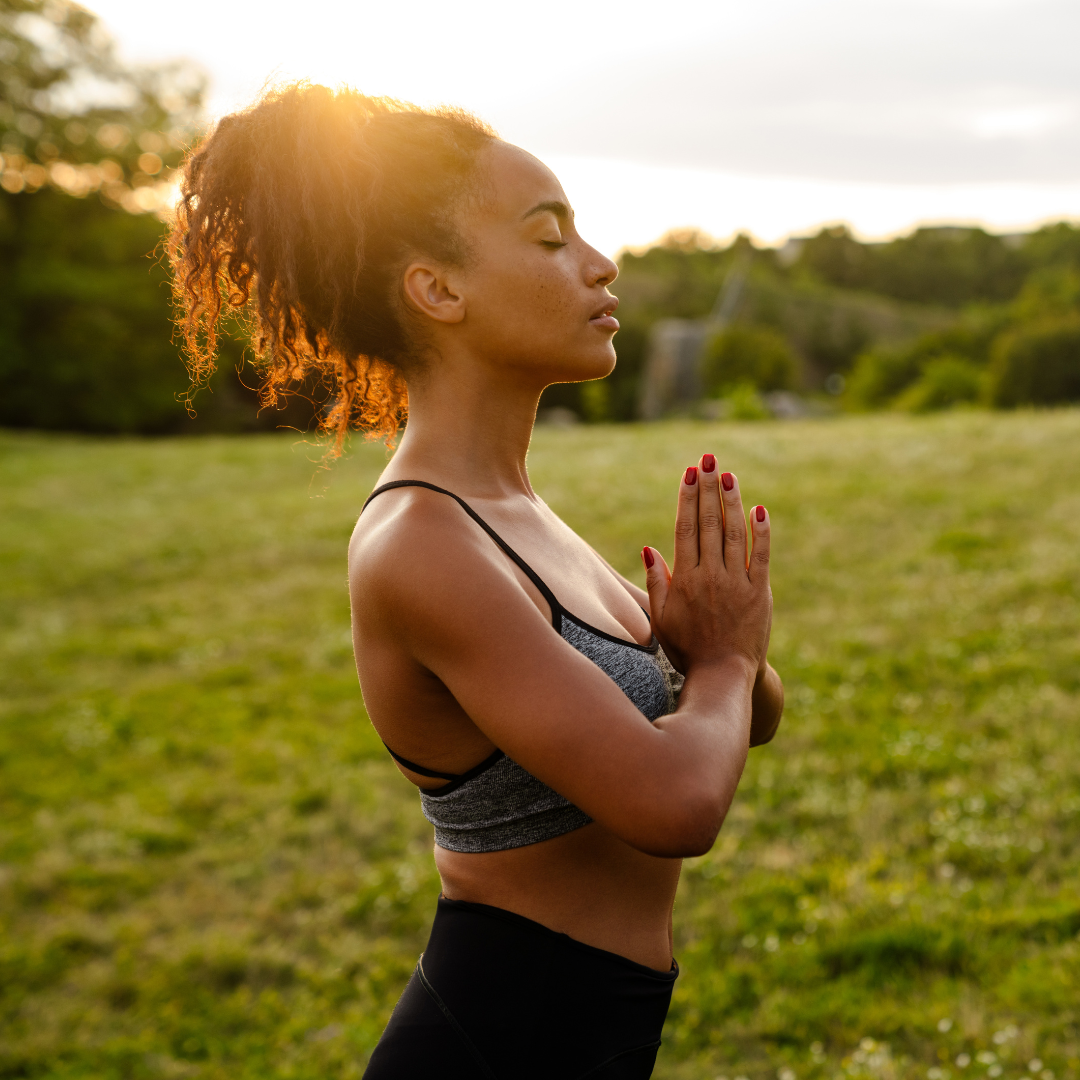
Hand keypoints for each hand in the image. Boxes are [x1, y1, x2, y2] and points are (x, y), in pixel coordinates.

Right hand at [642, 455, 771, 677]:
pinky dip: (761, 532)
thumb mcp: (661, 619)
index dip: (688, 497)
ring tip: (729, 474)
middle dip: (709, 488)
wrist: (723, 675)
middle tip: (708, 460)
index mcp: (685, 580)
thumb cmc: (687, 649)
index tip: (690, 473)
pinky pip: (761, 556)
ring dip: (732, 501)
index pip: (686, 528)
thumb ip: (656, 582)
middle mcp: (711, 576)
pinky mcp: (760, 593)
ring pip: (735, 533)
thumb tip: (650, 548)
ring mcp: (738, 584)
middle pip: (710, 523)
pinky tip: (759, 509)